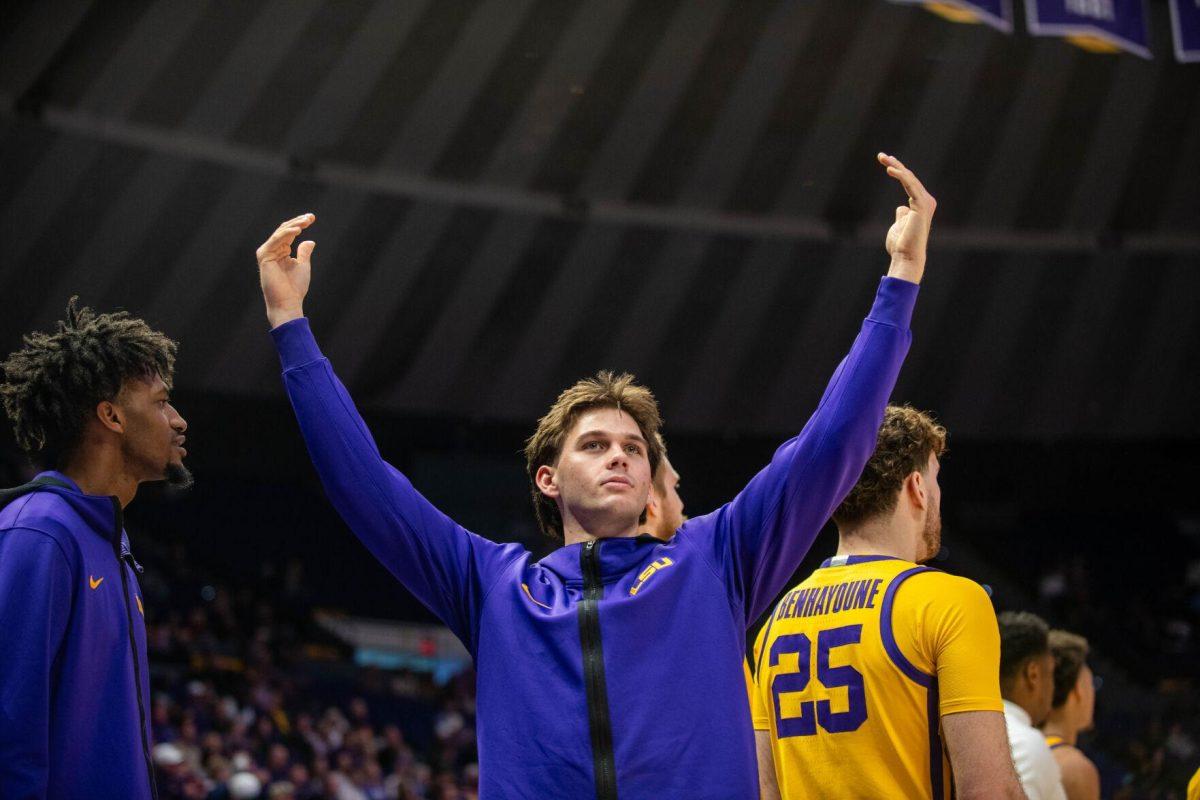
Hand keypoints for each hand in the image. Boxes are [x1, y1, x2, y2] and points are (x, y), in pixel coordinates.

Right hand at [256, 213, 315, 327]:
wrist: (288, 302)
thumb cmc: (295, 287)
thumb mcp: (303, 266)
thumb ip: (304, 252)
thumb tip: (310, 241)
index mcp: (281, 252)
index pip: (289, 233)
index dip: (300, 224)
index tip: (312, 218)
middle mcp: (272, 250)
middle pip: (284, 230)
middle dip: (297, 222)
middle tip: (310, 217)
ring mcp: (267, 253)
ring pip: (280, 233)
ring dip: (294, 226)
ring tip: (306, 222)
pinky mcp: (264, 256)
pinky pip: (276, 240)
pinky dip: (286, 234)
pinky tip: (298, 230)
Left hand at [878, 153, 935, 284]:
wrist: (905, 256)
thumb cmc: (900, 244)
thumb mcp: (899, 224)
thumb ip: (902, 214)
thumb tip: (902, 206)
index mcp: (921, 204)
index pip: (908, 182)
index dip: (897, 170)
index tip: (885, 162)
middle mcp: (926, 200)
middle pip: (909, 177)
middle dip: (895, 164)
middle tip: (881, 155)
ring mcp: (925, 202)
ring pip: (909, 179)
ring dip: (896, 166)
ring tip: (883, 158)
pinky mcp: (922, 205)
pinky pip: (911, 185)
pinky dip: (901, 176)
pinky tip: (890, 169)